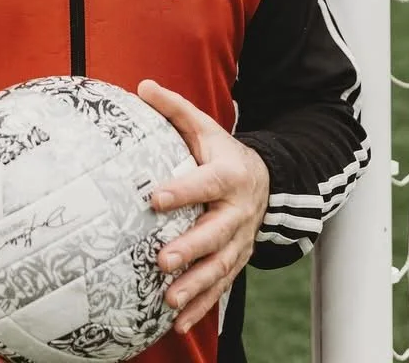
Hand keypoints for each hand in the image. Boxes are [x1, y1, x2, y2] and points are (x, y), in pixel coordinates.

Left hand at [137, 79, 269, 335]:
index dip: (182, 191)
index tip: (154, 197)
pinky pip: (220, 286)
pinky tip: (178, 323)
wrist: (265, 180)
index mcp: (228, 175)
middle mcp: (237, 212)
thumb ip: (175, 109)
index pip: (204, 183)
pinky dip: (202, 306)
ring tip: (170, 301)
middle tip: (162, 260)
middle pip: (216, 233)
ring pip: (220, 267)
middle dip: (191, 249)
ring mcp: (239, 240)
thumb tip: (142, 85)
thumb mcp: (204, 126)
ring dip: (196, 286)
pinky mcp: (236, 260)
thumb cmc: (221, 151)